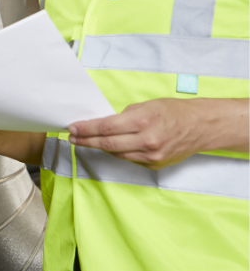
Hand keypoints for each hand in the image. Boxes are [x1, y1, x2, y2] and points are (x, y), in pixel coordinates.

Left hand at [68, 98, 208, 169]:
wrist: (199, 127)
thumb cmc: (171, 111)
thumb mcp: (145, 105)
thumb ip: (124, 116)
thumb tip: (104, 124)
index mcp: (142, 121)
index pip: (106, 127)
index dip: (86, 129)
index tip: (72, 128)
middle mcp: (146, 141)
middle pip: (107, 143)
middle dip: (86, 140)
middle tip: (72, 138)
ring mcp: (151, 155)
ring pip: (116, 153)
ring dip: (99, 147)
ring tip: (85, 141)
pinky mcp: (155, 164)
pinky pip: (129, 159)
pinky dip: (117, 152)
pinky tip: (108, 146)